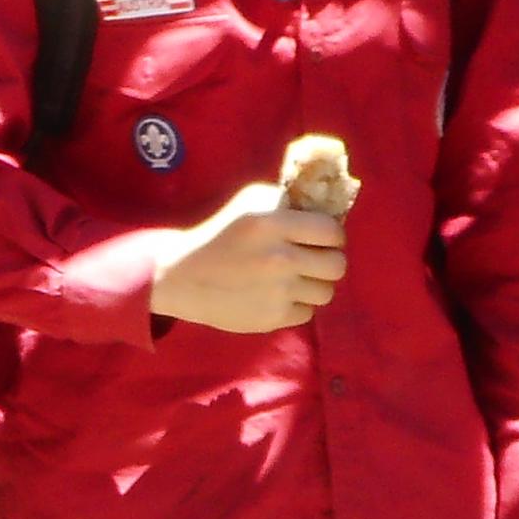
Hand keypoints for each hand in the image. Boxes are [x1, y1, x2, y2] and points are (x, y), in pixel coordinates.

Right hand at [148, 181, 346, 332]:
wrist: (180, 276)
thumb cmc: (218, 234)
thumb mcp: (248, 203)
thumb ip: (286, 201)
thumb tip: (325, 205)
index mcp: (274, 224)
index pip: (332, 232)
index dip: (331, 235)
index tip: (320, 238)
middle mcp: (281, 259)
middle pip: (337, 265)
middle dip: (327, 261)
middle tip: (312, 261)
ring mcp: (278, 292)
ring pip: (326, 292)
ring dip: (313, 285)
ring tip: (293, 280)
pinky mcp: (272, 317)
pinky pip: (307, 313)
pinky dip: (295, 306)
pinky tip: (277, 296)